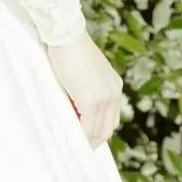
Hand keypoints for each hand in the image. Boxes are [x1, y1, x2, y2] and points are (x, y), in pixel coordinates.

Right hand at [47, 30, 123, 148]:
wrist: (67, 34)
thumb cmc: (70, 50)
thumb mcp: (85, 74)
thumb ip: (87, 93)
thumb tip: (77, 116)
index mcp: (114, 86)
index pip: (110, 118)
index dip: (98, 131)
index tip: (84, 139)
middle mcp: (114, 93)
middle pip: (108, 129)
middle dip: (93, 141)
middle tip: (77, 146)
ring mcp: (104, 99)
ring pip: (98, 132)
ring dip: (86, 142)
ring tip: (72, 147)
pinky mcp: (91, 102)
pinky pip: (86, 129)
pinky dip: (79, 138)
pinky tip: (69, 141)